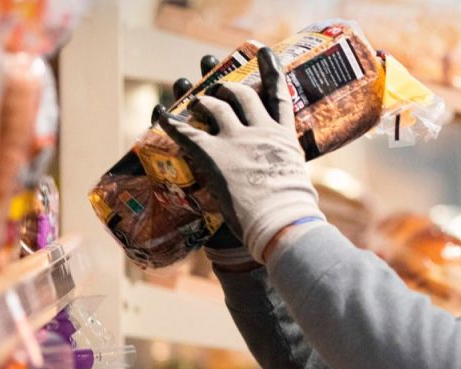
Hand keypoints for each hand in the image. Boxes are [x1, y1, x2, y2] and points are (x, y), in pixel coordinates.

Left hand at [158, 48, 323, 263]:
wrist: (282, 222)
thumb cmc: (294, 212)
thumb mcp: (298, 182)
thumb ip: (289, 173)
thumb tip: (298, 189)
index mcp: (284, 137)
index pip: (279, 96)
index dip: (271, 71)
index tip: (265, 54)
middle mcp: (261, 131)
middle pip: (242, 96)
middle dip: (227, 88)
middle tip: (218, 89)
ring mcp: (237, 140)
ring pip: (214, 106)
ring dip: (201, 100)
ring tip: (194, 101)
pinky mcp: (215, 154)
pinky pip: (187, 131)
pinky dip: (172, 122)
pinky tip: (162, 115)